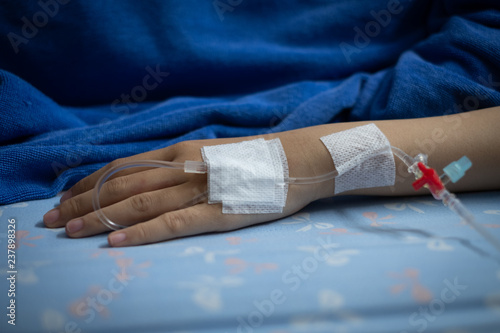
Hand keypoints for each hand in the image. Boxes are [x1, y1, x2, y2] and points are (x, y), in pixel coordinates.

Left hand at [43, 134, 326, 246]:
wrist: (296, 160)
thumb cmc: (253, 160)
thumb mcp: (209, 153)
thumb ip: (179, 164)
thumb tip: (146, 178)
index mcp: (180, 151)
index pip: (122, 166)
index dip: (89, 182)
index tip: (64, 196)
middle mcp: (183, 167)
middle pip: (121, 185)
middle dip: (82, 202)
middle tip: (51, 219)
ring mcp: (199, 189)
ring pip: (139, 204)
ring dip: (100, 217)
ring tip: (69, 231)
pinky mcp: (218, 213)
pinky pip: (172, 223)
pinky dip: (141, 233)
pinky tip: (115, 242)